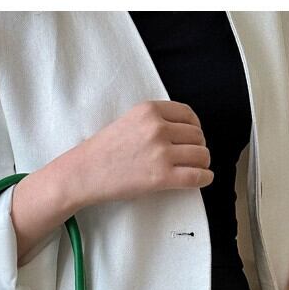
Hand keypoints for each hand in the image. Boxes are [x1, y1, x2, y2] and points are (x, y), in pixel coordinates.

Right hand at [65, 100, 213, 208]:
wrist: (84, 173)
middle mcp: (157, 128)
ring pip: (200, 155)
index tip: (192, 137)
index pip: (188, 114)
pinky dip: (204, 178)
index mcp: (149, 110)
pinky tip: (203, 179)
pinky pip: (196, 176)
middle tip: (191, 157)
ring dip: (202, 163)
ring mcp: (161, 152)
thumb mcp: (128, 121)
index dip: (194, 127)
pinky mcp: (161, 176)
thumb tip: (182, 132)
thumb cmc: (102, 152)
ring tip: (195, 169)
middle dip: (197, 147)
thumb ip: (153, 121)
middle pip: (197, 136)